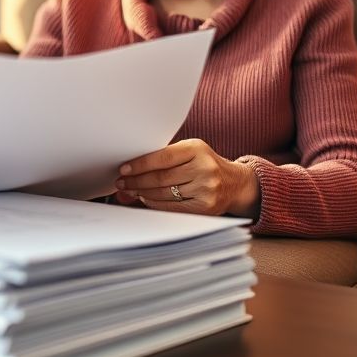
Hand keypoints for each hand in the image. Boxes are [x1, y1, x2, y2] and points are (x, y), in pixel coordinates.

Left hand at [113, 138, 259, 217]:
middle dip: (136, 181)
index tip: (123, 169)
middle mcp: (204, 168)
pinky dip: (155, 204)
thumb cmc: (205, 165)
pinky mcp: (206, 207)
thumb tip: (129, 172)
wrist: (235, 183)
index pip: (162, 157)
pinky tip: (145, 199)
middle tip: (121, 183)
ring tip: (130, 191)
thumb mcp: (189, 153)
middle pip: (161, 178)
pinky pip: (172, 207)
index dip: (140, 164)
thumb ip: (163, 158)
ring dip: (142, 193)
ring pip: (164, 194)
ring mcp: (207, 189)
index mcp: (197, 148)